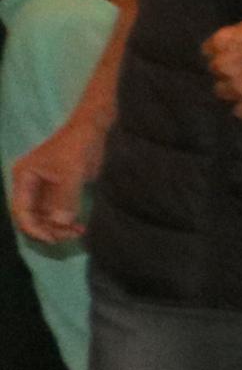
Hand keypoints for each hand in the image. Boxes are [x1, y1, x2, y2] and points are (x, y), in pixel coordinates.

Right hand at [9, 107, 105, 248]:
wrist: (92, 130)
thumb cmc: (77, 147)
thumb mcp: (71, 173)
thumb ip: (65, 198)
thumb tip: (60, 223)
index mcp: (23, 177)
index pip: (21, 210)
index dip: (33, 228)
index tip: (51, 238)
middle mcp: (29, 185)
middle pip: (31, 216)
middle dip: (48, 229)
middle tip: (69, 236)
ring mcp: (43, 189)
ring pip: (44, 217)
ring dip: (58, 228)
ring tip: (78, 231)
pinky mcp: (58, 190)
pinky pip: (57, 212)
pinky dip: (66, 221)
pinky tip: (79, 227)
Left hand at [205, 8, 241, 117]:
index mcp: (225, 40)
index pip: (209, 49)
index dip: (224, 51)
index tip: (236, 53)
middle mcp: (225, 63)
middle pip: (216, 71)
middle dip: (230, 69)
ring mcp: (238, 84)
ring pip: (222, 92)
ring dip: (235, 89)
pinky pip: (241, 112)